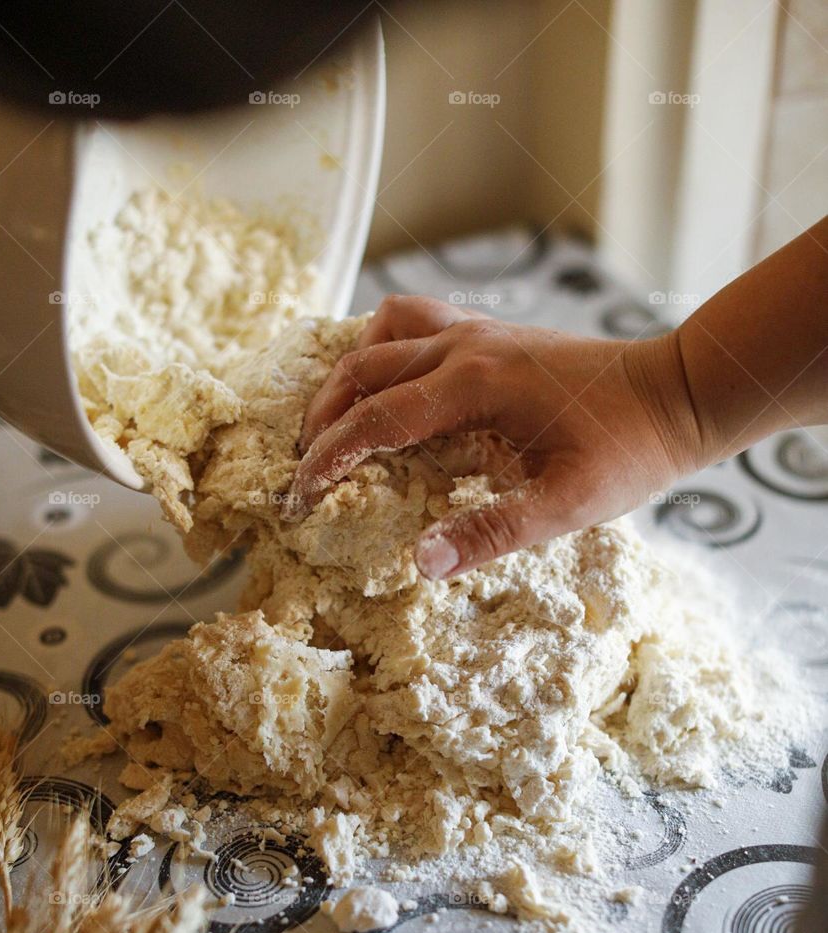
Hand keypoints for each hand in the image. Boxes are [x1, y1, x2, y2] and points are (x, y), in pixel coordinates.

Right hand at [289, 294, 703, 577]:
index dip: (327, 459)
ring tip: (334, 426)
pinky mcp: (492, 331)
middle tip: (304, 469)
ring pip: (382, 335)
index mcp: (476, 385)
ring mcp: (478, 330)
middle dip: (322, 420)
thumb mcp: (568, 506)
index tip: (298, 495)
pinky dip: (384, 348)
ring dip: (347, 377)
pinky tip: (390, 387)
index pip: (374, 420)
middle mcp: (467, 345)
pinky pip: (415, 323)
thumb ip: (491, 533)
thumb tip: (418, 564)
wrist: (679, 392)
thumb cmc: (630, 451)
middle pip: (362, 371)